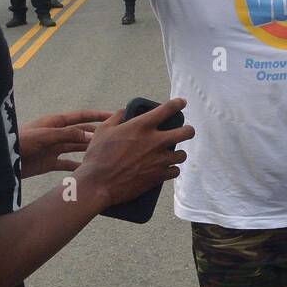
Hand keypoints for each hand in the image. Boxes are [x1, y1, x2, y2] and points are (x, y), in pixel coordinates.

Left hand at [19, 110, 109, 178]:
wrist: (1, 161)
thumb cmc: (21, 143)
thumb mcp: (45, 136)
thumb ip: (68, 135)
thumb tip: (92, 135)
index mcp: (55, 123)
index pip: (81, 116)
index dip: (97, 116)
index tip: (114, 115)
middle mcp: (56, 134)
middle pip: (81, 132)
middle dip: (97, 134)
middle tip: (116, 137)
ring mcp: (53, 148)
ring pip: (76, 147)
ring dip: (90, 149)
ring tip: (107, 153)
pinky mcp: (48, 162)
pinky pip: (67, 163)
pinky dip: (78, 165)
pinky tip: (90, 169)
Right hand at [74, 98, 194, 211]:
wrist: (98, 184)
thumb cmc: (97, 156)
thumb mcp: (103, 130)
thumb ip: (116, 117)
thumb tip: (124, 111)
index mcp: (141, 127)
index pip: (167, 109)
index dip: (178, 104)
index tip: (182, 103)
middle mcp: (155, 141)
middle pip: (186, 132)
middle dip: (188, 130)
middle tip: (185, 131)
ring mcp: (159, 160)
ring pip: (182, 154)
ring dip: (177, 153)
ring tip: (172, 154)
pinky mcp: (159, 176)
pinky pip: (175, 171)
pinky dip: (171, 169)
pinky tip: (166, 168)